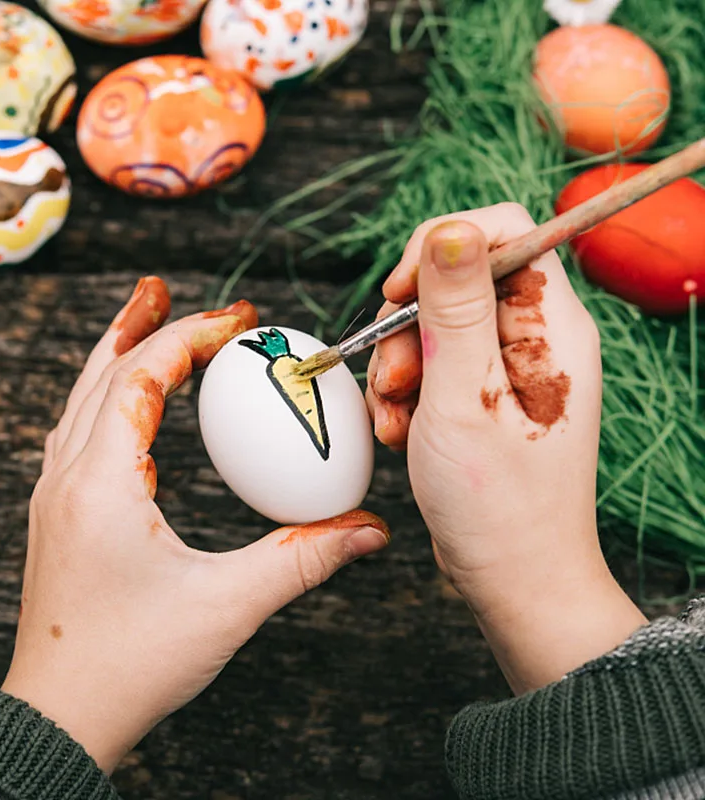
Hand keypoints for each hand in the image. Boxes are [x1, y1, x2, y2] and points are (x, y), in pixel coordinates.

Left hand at [1, 278, 389, 772]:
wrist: (60, 718)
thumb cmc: (130, 665)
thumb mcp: (227, 606)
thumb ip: (303, 560)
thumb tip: (369, 529)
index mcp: (99, 484)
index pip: (140, 378)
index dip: (189, 338)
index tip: (239, 320)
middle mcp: (66, 479)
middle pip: (98, 374)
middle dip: (138, 324)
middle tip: (165, 287)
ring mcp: (55, 497)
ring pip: (81, 400)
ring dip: (115, 356)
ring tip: (145, 324)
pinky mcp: (60, 516)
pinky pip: (80, 433)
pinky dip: (108, 399)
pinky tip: (135, 407)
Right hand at [366, 205, 645, 693]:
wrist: (514, 576)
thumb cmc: (497, 503)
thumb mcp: (461, 398)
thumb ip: (454, 309)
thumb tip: (450, 228)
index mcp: (550, 325)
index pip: (503, 231)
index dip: (441, 245)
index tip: (396, 292)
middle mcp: (535, 336)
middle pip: (457, 279)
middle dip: (408, 326)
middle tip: (395, 381)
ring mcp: (510, 366)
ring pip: (435, 326)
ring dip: (399, 367)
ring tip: (395, 420)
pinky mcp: (486, 394)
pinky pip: (434, 365)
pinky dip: (406, 394)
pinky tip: (401, 433)